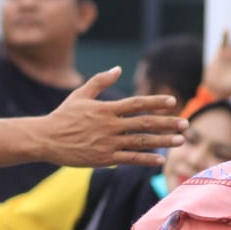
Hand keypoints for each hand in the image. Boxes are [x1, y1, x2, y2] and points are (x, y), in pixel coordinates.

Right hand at [41, 67, 185, 166]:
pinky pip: (129, 159)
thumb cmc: (62, 116)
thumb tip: (118, 69)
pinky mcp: (103, 158)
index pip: (136, 103)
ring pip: (141, 141)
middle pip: (144, 122)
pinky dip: (146, 159)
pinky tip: (160, 159)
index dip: (155, 102)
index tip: (172, 101)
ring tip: (181, 140)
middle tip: (185, 123)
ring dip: (163, 141)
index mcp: (105, 109)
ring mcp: (107, 143)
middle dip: (167, 123)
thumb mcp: (79, 96)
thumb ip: (99, 81)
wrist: (44, 139)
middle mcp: (109, 125)